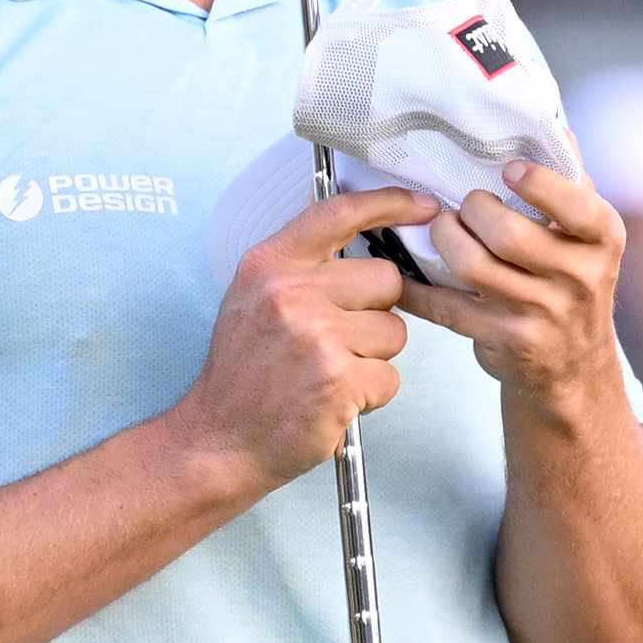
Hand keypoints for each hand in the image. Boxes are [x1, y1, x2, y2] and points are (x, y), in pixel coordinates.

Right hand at [178, 187, 438, 487]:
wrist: (219, 439)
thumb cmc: (242, 373)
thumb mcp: (252, 297)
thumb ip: (299, 262)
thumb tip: (351, 227)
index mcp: (270, 264)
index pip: (340, 213)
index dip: (391, 204)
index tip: (424, 206)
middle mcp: (291, 293)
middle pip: (386, 278)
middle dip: (376, 311)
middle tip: (338, 339)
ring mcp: (316, 336)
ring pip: (395, 330)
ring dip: (374, 356)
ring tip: (331, 371)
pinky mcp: (337, 380)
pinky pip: (390, 377)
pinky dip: (370, 394)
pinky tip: (335, 399)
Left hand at [400, 161, 626, 416]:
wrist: (574, 367)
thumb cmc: (572, 281)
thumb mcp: (587, 234)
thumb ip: (570, 181)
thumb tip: (551, 122)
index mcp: (602, 239)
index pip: (577, 206)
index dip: (539, 183)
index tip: (509, 170)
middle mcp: (579, 277)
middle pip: (509, 233)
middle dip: (473, 210)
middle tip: (465, 205)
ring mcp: (543, 313)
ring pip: (473, 266)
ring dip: (444, 238)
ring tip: (443, 229)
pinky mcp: (506, 340)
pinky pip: (447, 307)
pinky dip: (417, 288)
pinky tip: (405, 273)